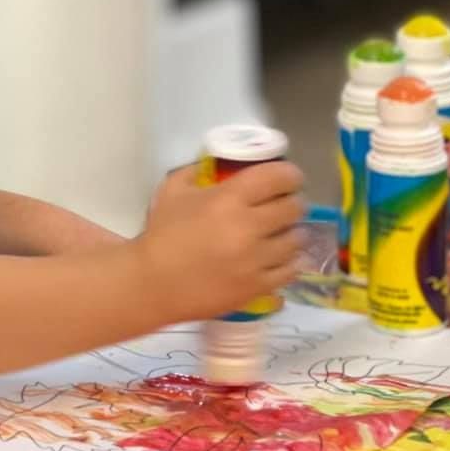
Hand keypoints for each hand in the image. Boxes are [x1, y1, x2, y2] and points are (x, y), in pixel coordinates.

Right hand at [135, 162, 304, 322]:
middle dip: (292, 202)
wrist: (152, 285)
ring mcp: (255, 259)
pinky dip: (290, 261)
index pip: (278, 177)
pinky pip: (291, 269)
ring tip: (282, 233)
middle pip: (294, 207)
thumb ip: (197, 170)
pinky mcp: (257, 286)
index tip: (288, 178)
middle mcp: (248, 227)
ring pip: (297, 239)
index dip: (289, 175)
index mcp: (228, 198)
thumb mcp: (173, 190)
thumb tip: (217, 164)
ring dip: (291, 232)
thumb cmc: (161, 235)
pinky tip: (281, 257)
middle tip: (284, 205)